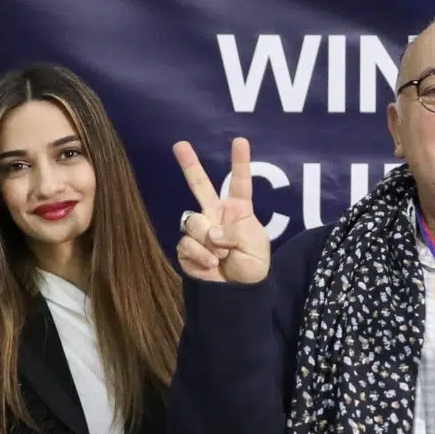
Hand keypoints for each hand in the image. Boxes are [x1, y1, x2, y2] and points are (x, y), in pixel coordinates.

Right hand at [169, 138, 272, 285]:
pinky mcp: (186, 248)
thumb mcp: (255, 244)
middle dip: (189, 164)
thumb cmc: (252, 265)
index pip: (239, 182)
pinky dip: (200, 255)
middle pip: (199, 185)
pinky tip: (211, 265)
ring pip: (193, 221)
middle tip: (179, 144)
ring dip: (208, 240)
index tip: (240, 141)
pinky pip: (186, 243)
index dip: (240, 162)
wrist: (237, 292)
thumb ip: (235, 232)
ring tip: (221, 255)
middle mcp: (215, 214)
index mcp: (237, 209)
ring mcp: (199, 230)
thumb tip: (211, 233)